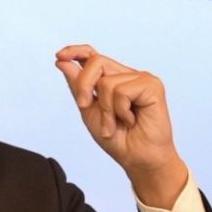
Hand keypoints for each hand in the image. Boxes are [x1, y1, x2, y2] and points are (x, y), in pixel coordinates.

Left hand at [54, 44, 188, 208]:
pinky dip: (120, 111)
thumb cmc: (119, 140)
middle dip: (84, 86)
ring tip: (115, 125)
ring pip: (107, 81)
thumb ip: (78, 87)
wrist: (138, 160)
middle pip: (96, 62)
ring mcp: (141, 79)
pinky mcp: (152, 85)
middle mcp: (127, 75)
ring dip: (106, 110)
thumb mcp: (89, 112)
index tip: (59, 56)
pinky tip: (132, 120)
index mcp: (113, 79)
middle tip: (85, 106)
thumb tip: (62, 61)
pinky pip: (122, 91)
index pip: (93, 56)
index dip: (76, 51)